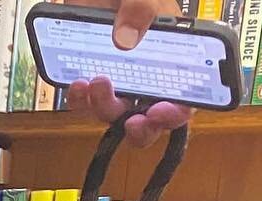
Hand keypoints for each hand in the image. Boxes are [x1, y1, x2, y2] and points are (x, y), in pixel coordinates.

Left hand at [65, 0, 191, 146]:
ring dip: (105, 107)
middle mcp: (147, 77)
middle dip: (141, 128)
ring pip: (112, 114)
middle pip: (148, 120)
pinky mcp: (91, 81)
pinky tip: (78, 83)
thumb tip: (126, 38)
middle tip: (133, 120)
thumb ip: (142, 8)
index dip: (175, 114)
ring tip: (98, 82)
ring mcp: (118, 82)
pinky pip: (84, 102)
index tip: (160, 111)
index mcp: (174, 58)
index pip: (183, 99)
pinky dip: (80, 99)